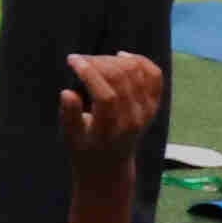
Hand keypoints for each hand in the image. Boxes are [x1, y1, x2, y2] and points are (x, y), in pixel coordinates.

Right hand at [55, 53, 166, 190]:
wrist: (110, 165)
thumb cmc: (84, 148)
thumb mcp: (70, 137)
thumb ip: (69, 116)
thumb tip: (67, 92)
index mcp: (112, 130)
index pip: (106, 96)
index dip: (89, 73)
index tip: (72, 59)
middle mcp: (135, 119)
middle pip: (121, 79)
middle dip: (97, 62)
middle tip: (79, 60)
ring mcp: (147, 110)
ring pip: (136, 72)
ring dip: (113, 60)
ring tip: (94, 61)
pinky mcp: (153, 104)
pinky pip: (154, 75)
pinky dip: (139, 61)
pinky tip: (121, 57)